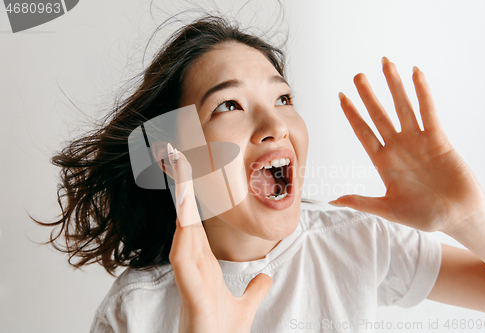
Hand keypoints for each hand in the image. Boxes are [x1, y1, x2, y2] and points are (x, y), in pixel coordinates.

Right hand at [166, 144, 271, 332]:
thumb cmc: (222, 330)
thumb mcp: (245, 304)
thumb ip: (254, 289)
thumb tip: (265, 277)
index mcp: (203, 260)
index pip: (196, 219)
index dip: (192, 194)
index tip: (190, 169)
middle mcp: (192, 258)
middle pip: (184, 212)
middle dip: (180, 183)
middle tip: (174, 152)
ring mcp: (187, 266)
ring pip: (181, 221)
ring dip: (179, 193)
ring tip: (177, 163)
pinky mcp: (186, 278)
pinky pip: (181, 245)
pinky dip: (182, 222)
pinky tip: (183, 202)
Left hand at [332, 57, 484, 233]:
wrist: (458, 217)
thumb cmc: (424, 216)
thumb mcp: (388, 209)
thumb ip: (361, 202)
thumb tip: (334, 201)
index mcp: (383, 162)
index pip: (363, 132)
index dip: (352, 114)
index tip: (341, 96)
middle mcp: (398, 147)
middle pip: (379, 115)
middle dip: (368, 95)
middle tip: (358, 75)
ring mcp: (417, 141)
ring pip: (402, 107)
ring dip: (394, 86)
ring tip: (385, 64)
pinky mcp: (438, 139)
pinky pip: (428, 111)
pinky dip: (422, 92)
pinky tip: (416, 74)